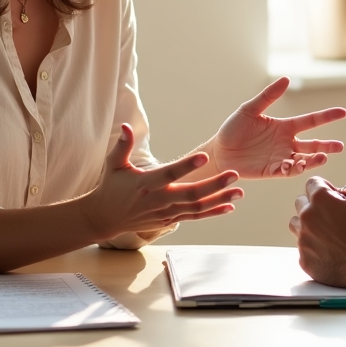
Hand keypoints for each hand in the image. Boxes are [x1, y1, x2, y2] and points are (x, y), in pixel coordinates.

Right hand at [84, 124, 243, 240]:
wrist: (106, 217)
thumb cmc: (111, 186)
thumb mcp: (113, 164)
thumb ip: (122, 146)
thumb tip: (126, 126)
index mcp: (146, 183)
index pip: (169, 174)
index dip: (187, 166)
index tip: (204, 157)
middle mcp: (159, 200)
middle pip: (190, 194)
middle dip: (214, 185)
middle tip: (235, 174)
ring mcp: (166, 212)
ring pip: (196, 208)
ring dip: (219, 200)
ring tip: (239, 192)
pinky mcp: (170, 220)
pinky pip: (195, 217)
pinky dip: (212, 213)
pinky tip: (229, 207)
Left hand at [210, 77, 345, 177]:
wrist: (218, 152)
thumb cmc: (232, 129)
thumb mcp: (249, 109)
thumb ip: (268, 96)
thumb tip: (286, 79)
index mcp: (284, 126)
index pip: (310, 121)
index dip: (326, 117)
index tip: (342, 112)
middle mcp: (286, 143)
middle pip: (313, 144)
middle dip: (327, 146)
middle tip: (340, 146)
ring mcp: (281, 158)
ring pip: (304, 159)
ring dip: (314, 159)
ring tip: (322, 158)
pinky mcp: (272, 171)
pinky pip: (289, 171)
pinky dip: (296, 169)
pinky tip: (298, 165)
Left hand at [289, 174, 345, 288]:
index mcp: (320, 199)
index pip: (312, 183)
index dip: (327, 189)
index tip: (337, 199)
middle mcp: (307, 218)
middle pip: (301, 203)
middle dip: (316, 205)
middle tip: (334, 216)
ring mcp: (304, 241)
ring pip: (297, 225)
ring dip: (310, 225)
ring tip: (330, 233)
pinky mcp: (305, 261)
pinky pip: (303, 249)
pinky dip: (313, 247)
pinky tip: (331, 250)